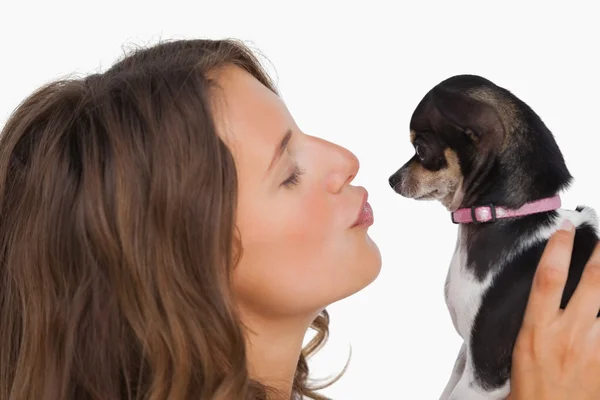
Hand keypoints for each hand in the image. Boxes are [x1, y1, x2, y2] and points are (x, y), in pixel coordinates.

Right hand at [508, 220, 599, 399]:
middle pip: (593, 282)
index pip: (548, 277)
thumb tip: (545, 293)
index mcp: (538, 328)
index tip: (566, 228)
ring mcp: (593, 346)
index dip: (559, 248)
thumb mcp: (521, 348)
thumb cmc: (532, 387)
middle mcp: (568, 332)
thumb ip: (536, 320)